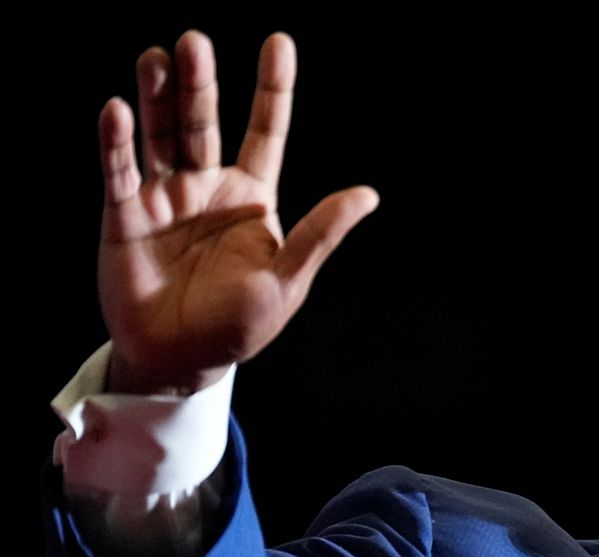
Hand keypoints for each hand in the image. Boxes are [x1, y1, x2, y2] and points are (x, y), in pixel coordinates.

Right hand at [96, 30, 378, 394]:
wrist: (180, 361)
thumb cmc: (240, 325)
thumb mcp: (288, 280)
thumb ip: (320, 234)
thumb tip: (368, 194)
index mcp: (253, 196)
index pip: (267, 131)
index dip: (272, 89)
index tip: (278, 43)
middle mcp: (207, 186)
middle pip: (204, 123)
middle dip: (201, 83)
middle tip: (194, 41)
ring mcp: (165, 197)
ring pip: (161, 135)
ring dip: (158, 96)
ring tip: (158, 57)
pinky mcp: (125, 216)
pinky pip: (121, 172)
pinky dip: (117, 143)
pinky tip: (118, 110)